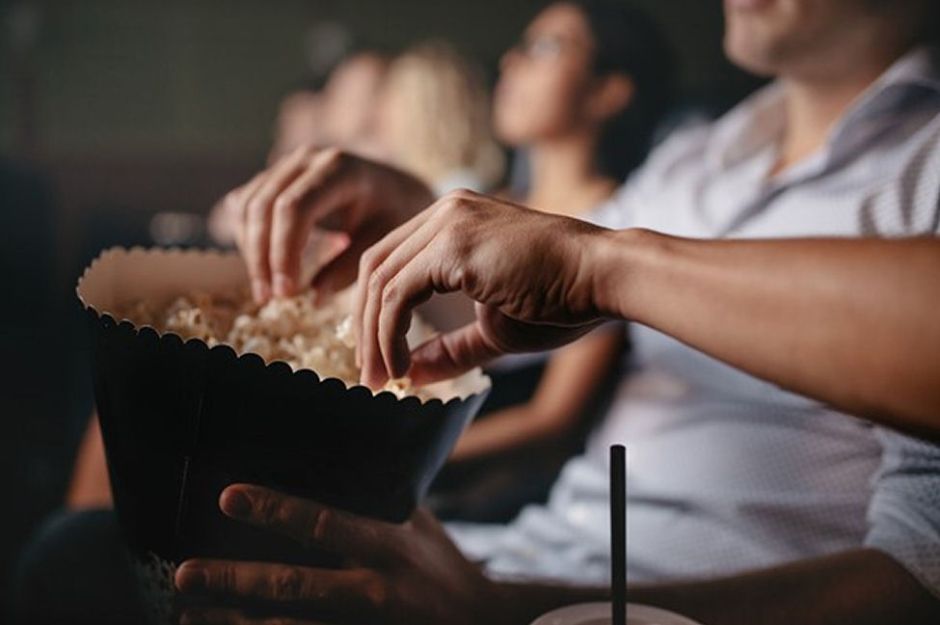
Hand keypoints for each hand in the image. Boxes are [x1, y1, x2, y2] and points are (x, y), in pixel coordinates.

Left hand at [174, 485, 505, 624]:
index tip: (229, 496)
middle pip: (296, 588)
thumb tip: (334, 460)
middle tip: (183, 573)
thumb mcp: (417, 524)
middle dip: (236, 581)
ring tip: (189, 614)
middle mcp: (373, 590)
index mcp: (386, 547)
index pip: (324, 524)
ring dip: (236, 623)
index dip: (276, 510)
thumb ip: (377, 500)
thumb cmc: (441, 565)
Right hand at [225, 147, 433, 302]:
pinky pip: (245, 205)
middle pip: (263, 206)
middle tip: (269, 297)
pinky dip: (248, 238)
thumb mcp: (382, 242)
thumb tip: (314, 298)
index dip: (283, 252)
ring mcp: (287, 164)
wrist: (396, 188)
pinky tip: (265, 267)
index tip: (286, 292)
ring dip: (250, 251)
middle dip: (261, 257)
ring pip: (247, 205)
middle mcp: (307, 159)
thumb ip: (349, 267)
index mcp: (339, 169)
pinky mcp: (274, 176)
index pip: (293, 209)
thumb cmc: (393, 215)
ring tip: (267, 290)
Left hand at [353, 189, 615, 387]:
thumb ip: (449, 348)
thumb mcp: (493, 328)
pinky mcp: (453, 245)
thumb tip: (408, 375)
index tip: (379, 357)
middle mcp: (444, 211)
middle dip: (364, 326)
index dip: (374, 313)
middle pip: (375, 266)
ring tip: (380, 378)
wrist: (602, 276)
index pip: (392, 261)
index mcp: (452, 220)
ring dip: (373, 337)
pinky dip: (389, 334)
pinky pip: (398, 293)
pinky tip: (399, 366)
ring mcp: (448, 223)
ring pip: (380, 281)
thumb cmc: (561, 299)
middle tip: (369, 375)